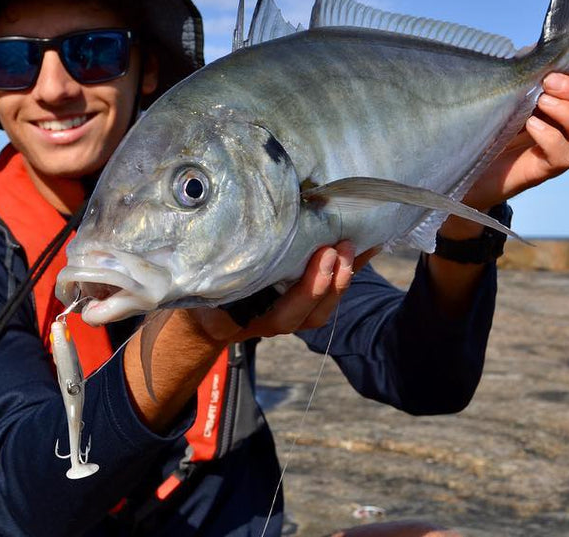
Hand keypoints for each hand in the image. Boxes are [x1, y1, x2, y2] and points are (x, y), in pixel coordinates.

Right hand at [188, 241, 378, 344]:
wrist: (204, 319)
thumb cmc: (199, 296)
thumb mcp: (200, 290)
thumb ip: (211, 281)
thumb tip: (216, 248)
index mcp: (248, 321)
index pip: (283, 315)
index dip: (308, 290)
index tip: (321, 256)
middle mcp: (275, 323)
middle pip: (312, 312)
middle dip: (331, 280)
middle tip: (340, 245)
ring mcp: (291, 315)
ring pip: (326, 304)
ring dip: (344, 276)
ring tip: (354, 245)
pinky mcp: (302, 303)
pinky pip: (332, 291)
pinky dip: (351, 270)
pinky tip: (369, 247)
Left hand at [459, 73, 568, 214]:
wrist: (466, 155)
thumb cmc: (491, 118)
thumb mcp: (511, 87)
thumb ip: (528, 68)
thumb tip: (537, 51)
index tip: (553, 69)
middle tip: (548, 84)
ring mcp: (561, 153)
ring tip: (541, 103)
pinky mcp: (543, 170)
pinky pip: (564, 158)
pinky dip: (551, 137)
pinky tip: (530, 125)